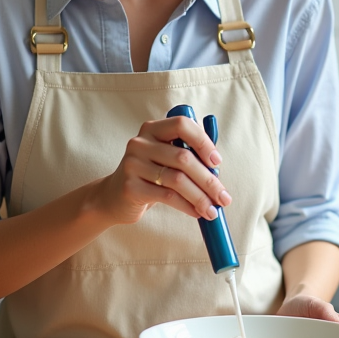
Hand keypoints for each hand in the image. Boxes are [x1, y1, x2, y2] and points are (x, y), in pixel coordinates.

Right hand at [91, 115, 231, 225]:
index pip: (182, 125)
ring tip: (212, 210)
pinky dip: (187, 206)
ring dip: (200, 197)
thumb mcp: (165, 158)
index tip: (217, 162)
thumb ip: (188, 154)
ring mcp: (133, 164)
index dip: (203, 142)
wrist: (114, 197)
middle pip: (183, 158)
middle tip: (224, 197)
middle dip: (208, 180)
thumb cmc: (149, 175)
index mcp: (153, 129)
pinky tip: (197, 212)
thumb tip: (217, 168)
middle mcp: (140, 143)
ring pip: (177, 179)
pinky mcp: (130, 186)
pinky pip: (167, 196)